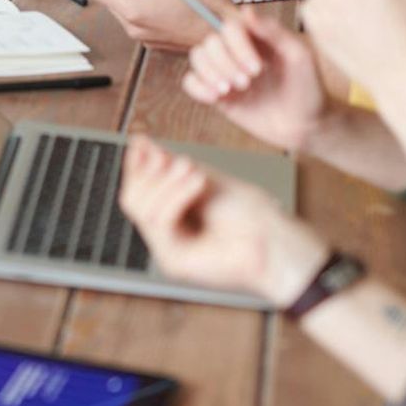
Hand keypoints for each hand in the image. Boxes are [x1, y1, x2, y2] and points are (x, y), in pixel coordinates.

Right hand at [119, 135, 327, 304]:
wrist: (274, 240)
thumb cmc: (249, 213)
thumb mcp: (202, 176)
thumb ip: (168, 164)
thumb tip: (140, 142)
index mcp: (172, 213)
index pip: (136, 190)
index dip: (135, 166)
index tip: (141, 143)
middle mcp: (166, 234)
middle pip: (131, 199)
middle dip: (150, 173)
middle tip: (181, 160)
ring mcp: (168, 250)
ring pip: (141, 209)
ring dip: (167, 182)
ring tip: (195, 172)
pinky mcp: (175, 263)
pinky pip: (159, 222)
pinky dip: (176, 196)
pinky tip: (198, 184)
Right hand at [183, 9, 330, 150]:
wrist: (307, 126)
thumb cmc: (308, 88)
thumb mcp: (298, 56)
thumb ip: (273, 31)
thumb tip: (246, 9)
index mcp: (255, 37)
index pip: (229, 27)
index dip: (237, 45)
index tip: (258, 68)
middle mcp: (237, 51)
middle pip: (210, 42)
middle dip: (225, 62)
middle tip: (247, 82)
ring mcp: (226, 72)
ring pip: (198, 57)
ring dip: (210, 72)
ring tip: (230, 90)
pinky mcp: (218, 94)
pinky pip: (191, 82)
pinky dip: (197, 87)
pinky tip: (215, 97)